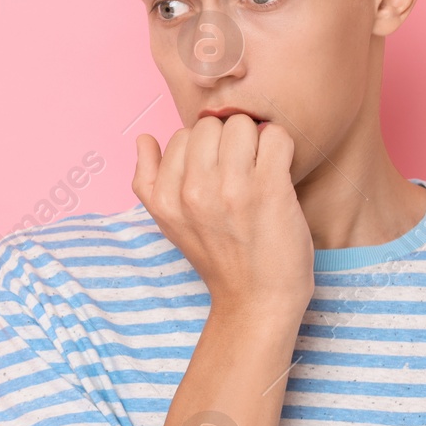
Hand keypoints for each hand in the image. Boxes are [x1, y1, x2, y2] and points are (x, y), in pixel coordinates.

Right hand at [132, 114, 313, 320]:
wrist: (256, 300)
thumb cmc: (219, 260)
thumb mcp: (169, 225)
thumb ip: (148, 181)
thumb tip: (143, 139)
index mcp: (165, 198)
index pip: (180, 136)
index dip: (202, 149)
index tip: (216, 171)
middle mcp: (193, 191)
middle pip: (209, 124)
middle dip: (227, 138)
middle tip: (241, 167)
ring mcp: (232, 188)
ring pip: (241, 124)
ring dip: (255, 139)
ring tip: (260, 167)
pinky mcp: (269, 189)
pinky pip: (275, 137)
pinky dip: (281, 146)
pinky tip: (280, 168)